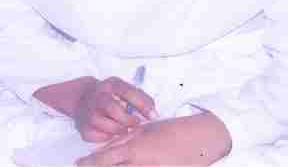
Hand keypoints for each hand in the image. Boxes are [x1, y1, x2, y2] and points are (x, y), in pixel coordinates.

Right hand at [74, 77, 155, 142]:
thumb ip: (141, 98)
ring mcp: (88, 112)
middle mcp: (97, 97)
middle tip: (137, 124)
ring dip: (120, 130)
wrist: (82, 97)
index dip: (142, 104)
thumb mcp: (125, 88)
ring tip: (127, 129)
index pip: (128, 92)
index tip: (153, 115)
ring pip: (106, 125)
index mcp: (111, 84)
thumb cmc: (111, 94)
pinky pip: (97, 137)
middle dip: (129, 120)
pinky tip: (113, 133)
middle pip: (114, 110)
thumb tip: (153, 115)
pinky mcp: (82, 127)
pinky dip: (108, 137)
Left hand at [77, 114, 231, 165]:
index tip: (79, 163)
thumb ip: (123, 139)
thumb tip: (102, 149)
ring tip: (114, 163)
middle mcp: (139, 165)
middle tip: (89, 165)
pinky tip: (131, 165)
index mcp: (135, 149)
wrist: (203, 139)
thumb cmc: (174, 130)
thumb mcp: (146, 130)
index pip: (102, 160)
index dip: (87, 163)